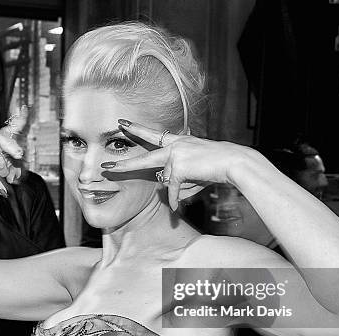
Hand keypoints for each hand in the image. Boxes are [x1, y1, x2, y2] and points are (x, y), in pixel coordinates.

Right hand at [0, 107, 27, 195]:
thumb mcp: (8, 165)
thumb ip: (16, 167)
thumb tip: (21, 177)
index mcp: (4, 136)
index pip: (14, 125)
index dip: (21, 117)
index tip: (26, 108)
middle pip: (7, 140)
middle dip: (14, 149)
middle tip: (20, 156)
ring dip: (4, 171)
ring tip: (9, 179)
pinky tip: (3, 191)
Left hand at [102, 119, 254, 209]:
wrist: (233, 162)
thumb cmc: (217, 167)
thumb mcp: (194, 171)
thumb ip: (178, 179)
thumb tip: (168, 193)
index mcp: (178, 141)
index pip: (153, 135)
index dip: (136, 129)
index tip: (121, 123)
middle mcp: (175, 145)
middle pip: (144, 157)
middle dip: (124, 165)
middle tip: (105, 169)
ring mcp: (176, 155)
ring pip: (167, 180)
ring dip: (181, 188)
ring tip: (200, 180)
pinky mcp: (179, 167)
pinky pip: (173, 190)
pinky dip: (176, 200)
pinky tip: (177, 208)